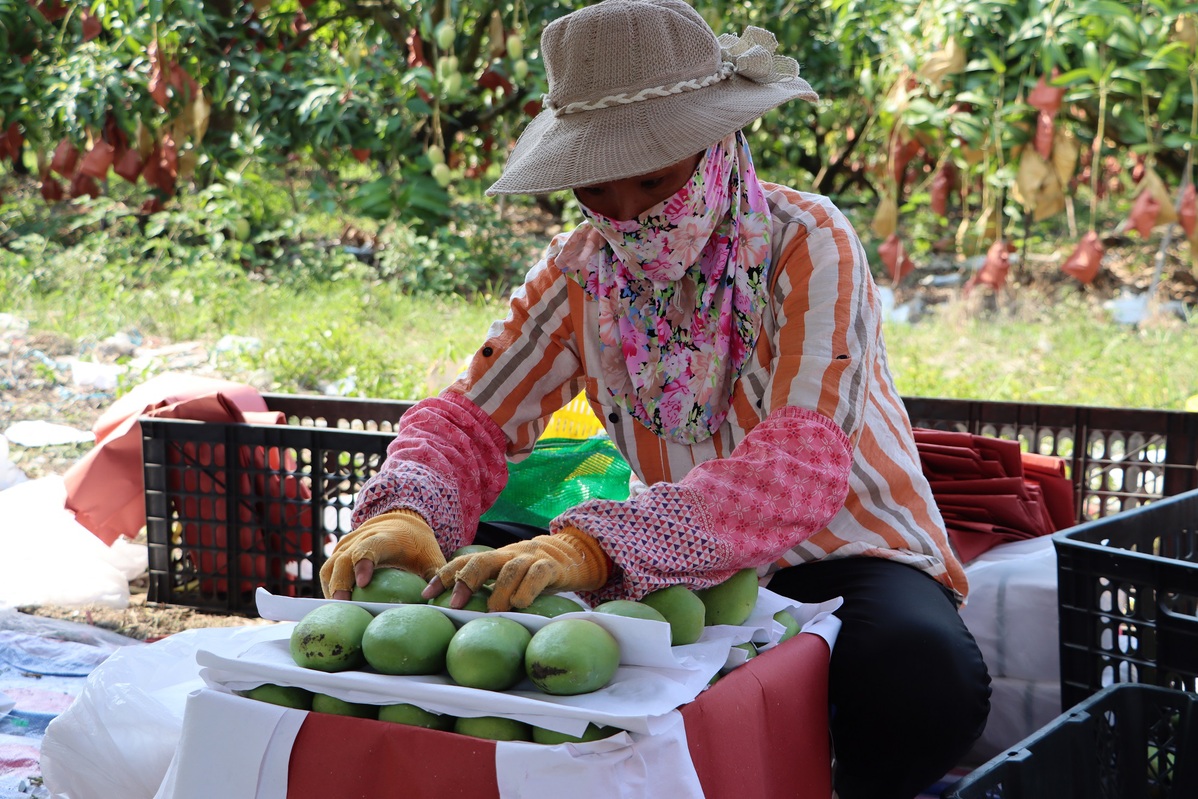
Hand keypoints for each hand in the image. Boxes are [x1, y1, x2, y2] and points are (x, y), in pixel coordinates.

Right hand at [320, 510, 445, 599]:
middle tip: (344, 606)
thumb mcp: (433, 558)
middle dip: (341, 583)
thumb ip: (436, 578)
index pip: (371, 546)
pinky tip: (338, 606)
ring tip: (339, 611)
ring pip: (330, 566)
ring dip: (331, 589)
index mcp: (387, 537)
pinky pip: (327, 571)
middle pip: (344, 559)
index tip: (363, 583)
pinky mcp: (339, 552)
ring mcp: (348, 544)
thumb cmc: (419, 545)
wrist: (401, 522)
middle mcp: (362, 538)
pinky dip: (329, 588)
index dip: (364, 563)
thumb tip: (431, 601)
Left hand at [422, 527, 609, 611]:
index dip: (444, 576)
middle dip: (465, 581)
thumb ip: (489, 586)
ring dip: (499, 591)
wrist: (572, 555)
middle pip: (482, 561)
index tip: (426, 595)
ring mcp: (530, 559)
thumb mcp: (509, 576)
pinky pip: (538, 574)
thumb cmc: (533, 574)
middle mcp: (509, 555)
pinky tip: (521, 603)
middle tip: (456, 604)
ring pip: (509, 569)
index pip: (464, 562)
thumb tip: (457, 613)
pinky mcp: (551, 567)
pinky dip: (527, 588)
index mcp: (495, 558)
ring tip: (494, 610)